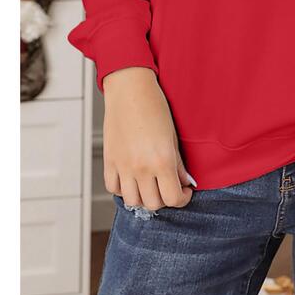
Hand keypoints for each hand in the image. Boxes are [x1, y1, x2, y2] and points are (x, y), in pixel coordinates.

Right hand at [103, 67, 195, 209]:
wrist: (130, 90)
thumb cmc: (154, 107)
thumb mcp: (173, 136)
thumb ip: (178, 164)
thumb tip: (184, 182)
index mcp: (162, 161)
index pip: (173, 198)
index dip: (183, 198)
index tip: (185, 191)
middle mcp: (141, 168)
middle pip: (153, 204)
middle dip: (164, 199)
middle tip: (169, 186)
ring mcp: (123, 166)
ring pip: (132, 201)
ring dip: (143, 197)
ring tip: (150, 184)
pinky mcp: (109, 161)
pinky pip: (114, 188)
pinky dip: (124, 188)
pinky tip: (132, 178)